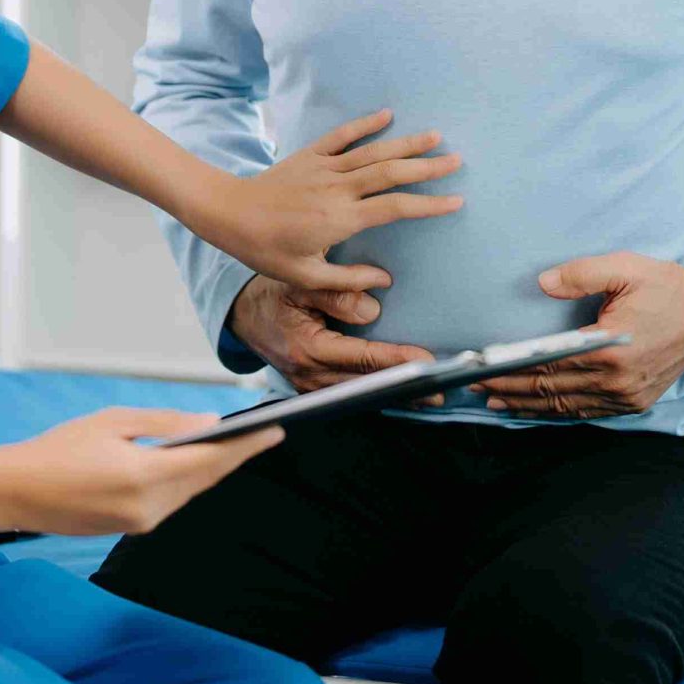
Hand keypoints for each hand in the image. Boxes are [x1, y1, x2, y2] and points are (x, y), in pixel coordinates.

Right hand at [0, 407, 283, 535]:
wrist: (15, 492)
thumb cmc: (58, 449)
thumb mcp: (112, 422)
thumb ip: (165, 425)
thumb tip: (208, 424)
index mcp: (144, 476)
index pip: (210, 461)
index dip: (246, 446)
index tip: (274, 431)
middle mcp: (148, 508)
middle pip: (206, 479)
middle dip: (237, 457)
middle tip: (266, 435)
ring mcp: (139, 523)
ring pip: (190, 492)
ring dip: (213, 470)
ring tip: (238, 446)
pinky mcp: (130, 529)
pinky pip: (171, 502)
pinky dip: (188, 483)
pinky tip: (198, 466)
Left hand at [190, 109, 464, 294]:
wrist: (229, 213)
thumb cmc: (266, 250)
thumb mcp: (307, 275)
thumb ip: (348, 281)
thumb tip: (385, 281)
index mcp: (342, 219)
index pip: (396, 208)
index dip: (428, 204)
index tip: (455, 201)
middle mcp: (339, 188)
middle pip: (392, 173)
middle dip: (427, 166)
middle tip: (458, 161)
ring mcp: (325, 167)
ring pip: (373, 151)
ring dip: (406, 143)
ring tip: (436, 136)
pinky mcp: (310, 155)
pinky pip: (342, 135)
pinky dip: (365, 124)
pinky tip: (387, 115)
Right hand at [226, 273, 441, 397]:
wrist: (243, 316)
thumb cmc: (272, 296)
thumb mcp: (298, 284)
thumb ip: (335, 293)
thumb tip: (372, 310)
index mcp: (307, 349)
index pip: (361, 358)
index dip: (395, 360)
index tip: (425, 361)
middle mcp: (309, 376)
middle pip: (365, 385)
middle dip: (404, 389)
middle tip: (439, 392)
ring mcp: (310, 388)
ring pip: (359, 396)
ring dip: (394, 397)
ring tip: (429, 398)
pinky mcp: (313, 391)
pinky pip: (349, 396)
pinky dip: (375, 396)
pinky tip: (402, 396)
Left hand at [469, 255, 683, 420]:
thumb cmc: (668, 287)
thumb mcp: (626, 267)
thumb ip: (581, 274)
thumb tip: (543, 282)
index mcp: (611, 349)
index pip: (549, 366)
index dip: (512, 371)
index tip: (482, 370)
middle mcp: (618, 381)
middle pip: (552, 391)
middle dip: (511, 389)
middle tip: (477, 388)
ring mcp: (627, 396)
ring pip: (567, 407)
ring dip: (529, 406)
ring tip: (498, 401)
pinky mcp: (635, 402)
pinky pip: (588, 411)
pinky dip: (559, 412)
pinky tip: (537, 408)